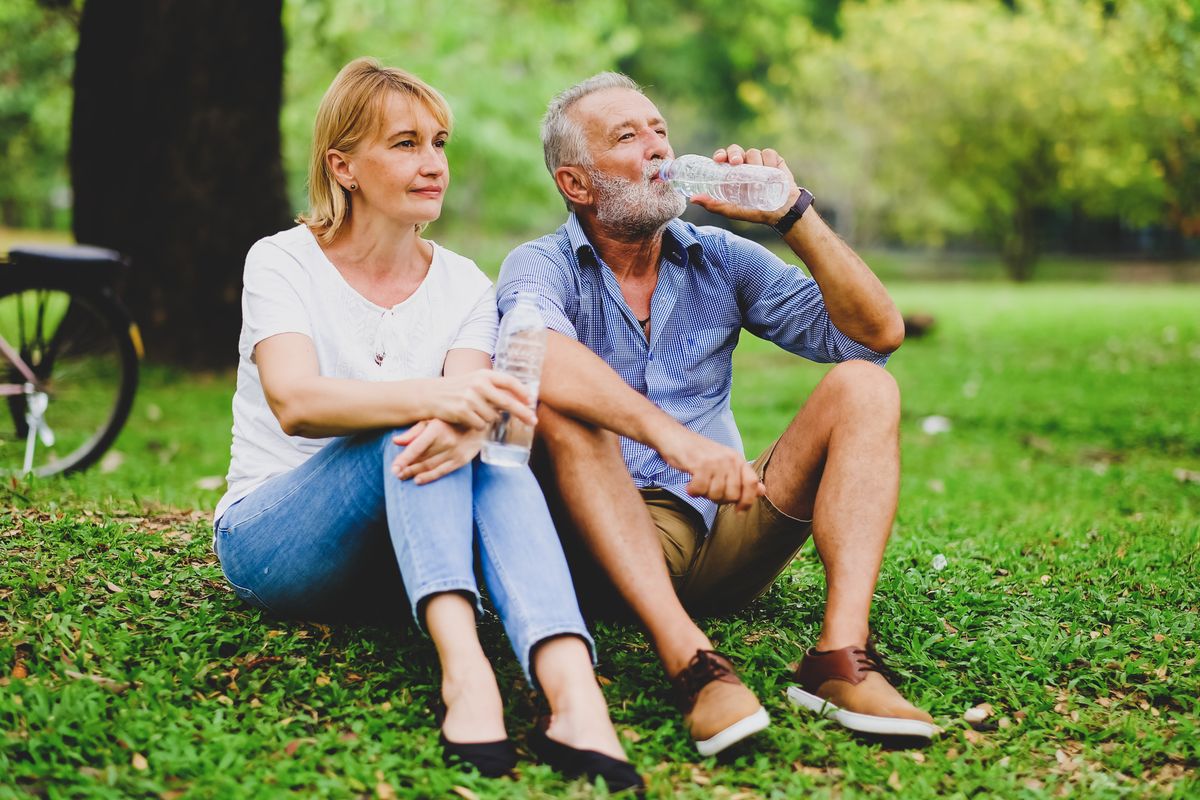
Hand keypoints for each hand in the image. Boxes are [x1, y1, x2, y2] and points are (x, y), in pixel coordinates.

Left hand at [392, 419, 484, 483]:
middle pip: (421, 459)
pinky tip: (418, 480)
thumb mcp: (433, 419)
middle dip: (406, 468)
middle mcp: (446, 441)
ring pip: (430, 466)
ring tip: (403, 477)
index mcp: (437, 428)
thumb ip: (414, 431)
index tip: (393, 468)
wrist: (481, 421)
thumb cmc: (452, 419)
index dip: (403, 459)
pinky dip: (429, 477)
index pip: (416, 447)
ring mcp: (455, 452)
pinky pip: (442, 471)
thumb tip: (396, 441)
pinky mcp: (462, 460)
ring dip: (415, 473)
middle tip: (395, 474)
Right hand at [429, 369, 535, 430]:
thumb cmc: (458, 389)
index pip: (510, 381)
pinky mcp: (463, 412)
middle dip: (523, 413)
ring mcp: (470, 398)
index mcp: (484, 374)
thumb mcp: (476, 381)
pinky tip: (468, 418)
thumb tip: (520, 400)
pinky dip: (477, 425)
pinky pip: (481, 425)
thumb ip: (494, 388)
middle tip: (533, 421)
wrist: (431, 395)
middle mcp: (478, 384)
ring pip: (493, 418)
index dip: (522, 392)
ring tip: (475, 413)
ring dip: (488, 419)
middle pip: (508, 403)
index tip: (531, 401)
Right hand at [656, 426, 764, 510]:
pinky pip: (700, 490)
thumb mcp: (723, 463)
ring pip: (716, 494)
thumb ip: (742, 477)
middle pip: (733, 494)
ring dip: (704, 495)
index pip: (752, 483)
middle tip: (708, 491)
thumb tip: (762, 491)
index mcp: (737, 459)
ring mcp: (715, 461)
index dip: (748, 500)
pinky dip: (693, 491)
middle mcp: (729, 459)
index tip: (739, 511)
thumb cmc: (698, 453)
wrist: (674, 436)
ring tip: (698, 485)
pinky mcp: (700, 464)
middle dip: (719, 499)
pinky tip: (689, 485)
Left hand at [687, 144, 801, 225]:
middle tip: (737, 162)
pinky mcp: (774, 160)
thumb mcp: (732, 210)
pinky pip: (769, 153)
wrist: (782, 211)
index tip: (718, 159)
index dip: (720, 155)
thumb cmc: (755, 211)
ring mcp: (759, 161)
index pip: (723, 158)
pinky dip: (770, 162)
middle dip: (735, 153)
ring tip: (762, 180)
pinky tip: (773, 173)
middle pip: (735, 150)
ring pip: (753, 152)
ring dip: (756, 164)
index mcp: (732, 173)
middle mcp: (744, 165)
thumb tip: (693, 199)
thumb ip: (714, 204)